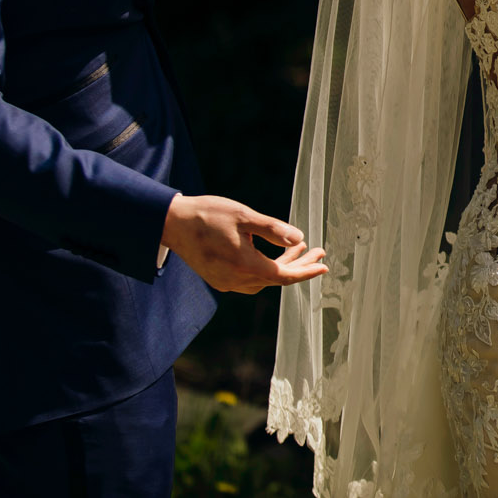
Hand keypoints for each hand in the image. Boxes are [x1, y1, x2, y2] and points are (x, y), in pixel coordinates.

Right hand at [160, 193, 327, 293]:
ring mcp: (226, 282)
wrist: (172, 223)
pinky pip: (250, 279)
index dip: (306, 271)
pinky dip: (266, 268)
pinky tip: (272, 254)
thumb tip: (299, 238)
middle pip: (277, 278)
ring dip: (283, 265)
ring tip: (299, 248)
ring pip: (264, 279)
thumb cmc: (208, 214)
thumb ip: (272, 229)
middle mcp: (236, 280)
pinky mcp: (219, 279)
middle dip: (300, 265)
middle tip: (318, 252)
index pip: (284, 275)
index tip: (324, 264)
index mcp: (245, 266)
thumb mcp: (244, 216)